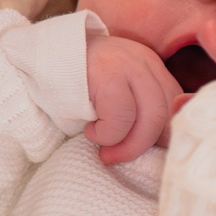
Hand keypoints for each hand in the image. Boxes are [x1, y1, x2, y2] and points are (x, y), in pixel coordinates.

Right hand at [85, 34, 183, 163]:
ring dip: (129, 145)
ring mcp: (127, 64)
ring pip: (149, 117)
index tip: (147, 152)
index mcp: (152, 68)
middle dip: (146, 146)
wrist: (39, 58)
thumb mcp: (118, 95)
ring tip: (106, 150)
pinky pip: (121, 116)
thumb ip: (141, 112)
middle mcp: (145, 62)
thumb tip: (162, 148)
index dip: (165, 135)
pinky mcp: (106, 72)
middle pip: (166, 113)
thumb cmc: (78, 87)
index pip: (176, 105)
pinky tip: (91, 131)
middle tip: (120, 157)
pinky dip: (107, 134)